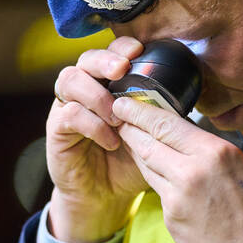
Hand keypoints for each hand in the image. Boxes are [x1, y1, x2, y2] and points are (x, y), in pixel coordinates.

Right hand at [46, 36, 149, 242]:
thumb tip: (186, 94)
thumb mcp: (151, 136)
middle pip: (86, 58)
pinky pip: (69, 114)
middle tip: (122, 70)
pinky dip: (92, 124)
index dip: (122, 46)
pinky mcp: (56, 129)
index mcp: (107, 83)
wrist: (105, 196)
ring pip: (70, 79)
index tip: (140, 51)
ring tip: (118, 117)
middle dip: (105, 60)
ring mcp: (67, 106)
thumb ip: (160, 114)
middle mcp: (84, 89)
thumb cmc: (129, 162)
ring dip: (97, 94)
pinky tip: (111, 140)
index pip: (111, 53)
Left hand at [113, 96, 242, 242]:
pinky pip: (157, 190)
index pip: (166, 124)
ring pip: (148, 165)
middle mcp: (192, 170)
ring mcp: (178, 196)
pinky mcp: (171, 218)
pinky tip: (151, 172)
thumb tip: (214, 149)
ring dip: (137, 151)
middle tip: (117, 115)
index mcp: (216, 152)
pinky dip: (153, 178)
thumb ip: (228, 155)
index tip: (125, 103)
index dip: (139, 111)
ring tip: (129, 138)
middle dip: (129, 126)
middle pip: (148, 141)